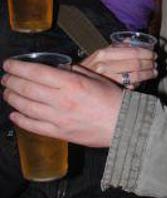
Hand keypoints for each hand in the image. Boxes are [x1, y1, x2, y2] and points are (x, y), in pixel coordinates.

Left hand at [2, 59, 122, 146]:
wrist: (123, 125)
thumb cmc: (113, 99)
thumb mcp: (95, 77)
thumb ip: (74, 73)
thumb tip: (59, 70)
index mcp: (71, 83)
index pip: (37, 73)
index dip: (19, 68)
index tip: (8, 64)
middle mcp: (61, 100)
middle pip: (27, 89)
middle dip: (12, 81)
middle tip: (5, 77)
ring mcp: (58, 118)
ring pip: (26, 107)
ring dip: (13, 98)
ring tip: (7, 92)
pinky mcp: (60, 133)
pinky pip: (34, 126)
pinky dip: (21, 120)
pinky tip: (14, 114)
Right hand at [81, 45, 157, 89]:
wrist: (72, 83)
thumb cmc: (90, 68)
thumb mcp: (100, 55)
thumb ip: (116, 48)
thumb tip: (132, 41)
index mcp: (103, 54)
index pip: (132, 52)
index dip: (146, 53)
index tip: (154, 54)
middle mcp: (104, 66)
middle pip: (135, 64)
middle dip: (149, 64)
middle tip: (156, 64)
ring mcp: (106, 80)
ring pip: (134, 77)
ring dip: (147, 75)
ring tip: (153, 72)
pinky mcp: (108, 92)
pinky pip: (128, 88)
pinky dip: (137, 84)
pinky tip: (141, 82)